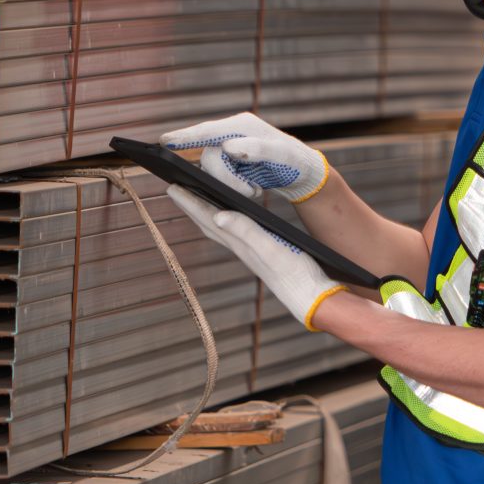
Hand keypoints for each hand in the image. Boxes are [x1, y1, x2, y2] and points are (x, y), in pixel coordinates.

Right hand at [160, 112, 329, 202]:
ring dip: (230, 185)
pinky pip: (219, 177)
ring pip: (212, 170)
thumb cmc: (295, 161)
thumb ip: (258, 149)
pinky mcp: (230, 163)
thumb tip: (228, 147)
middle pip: (208, 156)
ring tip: (254, 190)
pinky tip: (252, 190)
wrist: (302, 173)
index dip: (184, 137)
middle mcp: (231, 134)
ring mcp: (229, 149)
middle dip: (224, 178)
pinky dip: (233, 187)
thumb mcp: (282, 155)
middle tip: (250, 192)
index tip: (163, 142)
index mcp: (241, 126)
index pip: (207, 131)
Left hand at [165, 187, 344, 329]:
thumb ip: (246, 231)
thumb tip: (217, 216)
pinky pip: (235, 233)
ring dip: (205, 214)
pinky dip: (226, 222)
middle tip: (175, 189)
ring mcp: (250, 252)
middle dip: (191, 206)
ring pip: (220, 229)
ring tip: (195, 200)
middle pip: (208, 224)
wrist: (312, 297)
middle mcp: (241, 247)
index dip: (190, 203)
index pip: (209, 218)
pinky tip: (231, 219)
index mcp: (240, 242)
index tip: (172, 187)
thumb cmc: (295, 273)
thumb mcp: (272, 248)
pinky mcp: (262, 254)